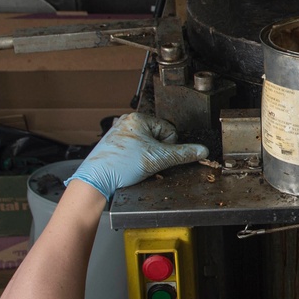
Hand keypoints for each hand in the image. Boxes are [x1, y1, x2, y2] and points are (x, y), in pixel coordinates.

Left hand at [71, 112, 207, 199]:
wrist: (97, 180)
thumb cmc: (121, 165)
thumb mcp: (159, 158)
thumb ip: (184, 153)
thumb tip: (202, 150)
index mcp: (138, 118)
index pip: (169, 130)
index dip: (167, 146)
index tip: (156, 154)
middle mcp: (127, 121)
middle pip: (158, 137)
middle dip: (156, 151)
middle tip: (145, 160)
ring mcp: (119, 132)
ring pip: (147, 144)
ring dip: (146, 156)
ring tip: (135, 164)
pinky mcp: (114, 144)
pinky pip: (135, 149)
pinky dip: (135, 158)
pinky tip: (129, 165)